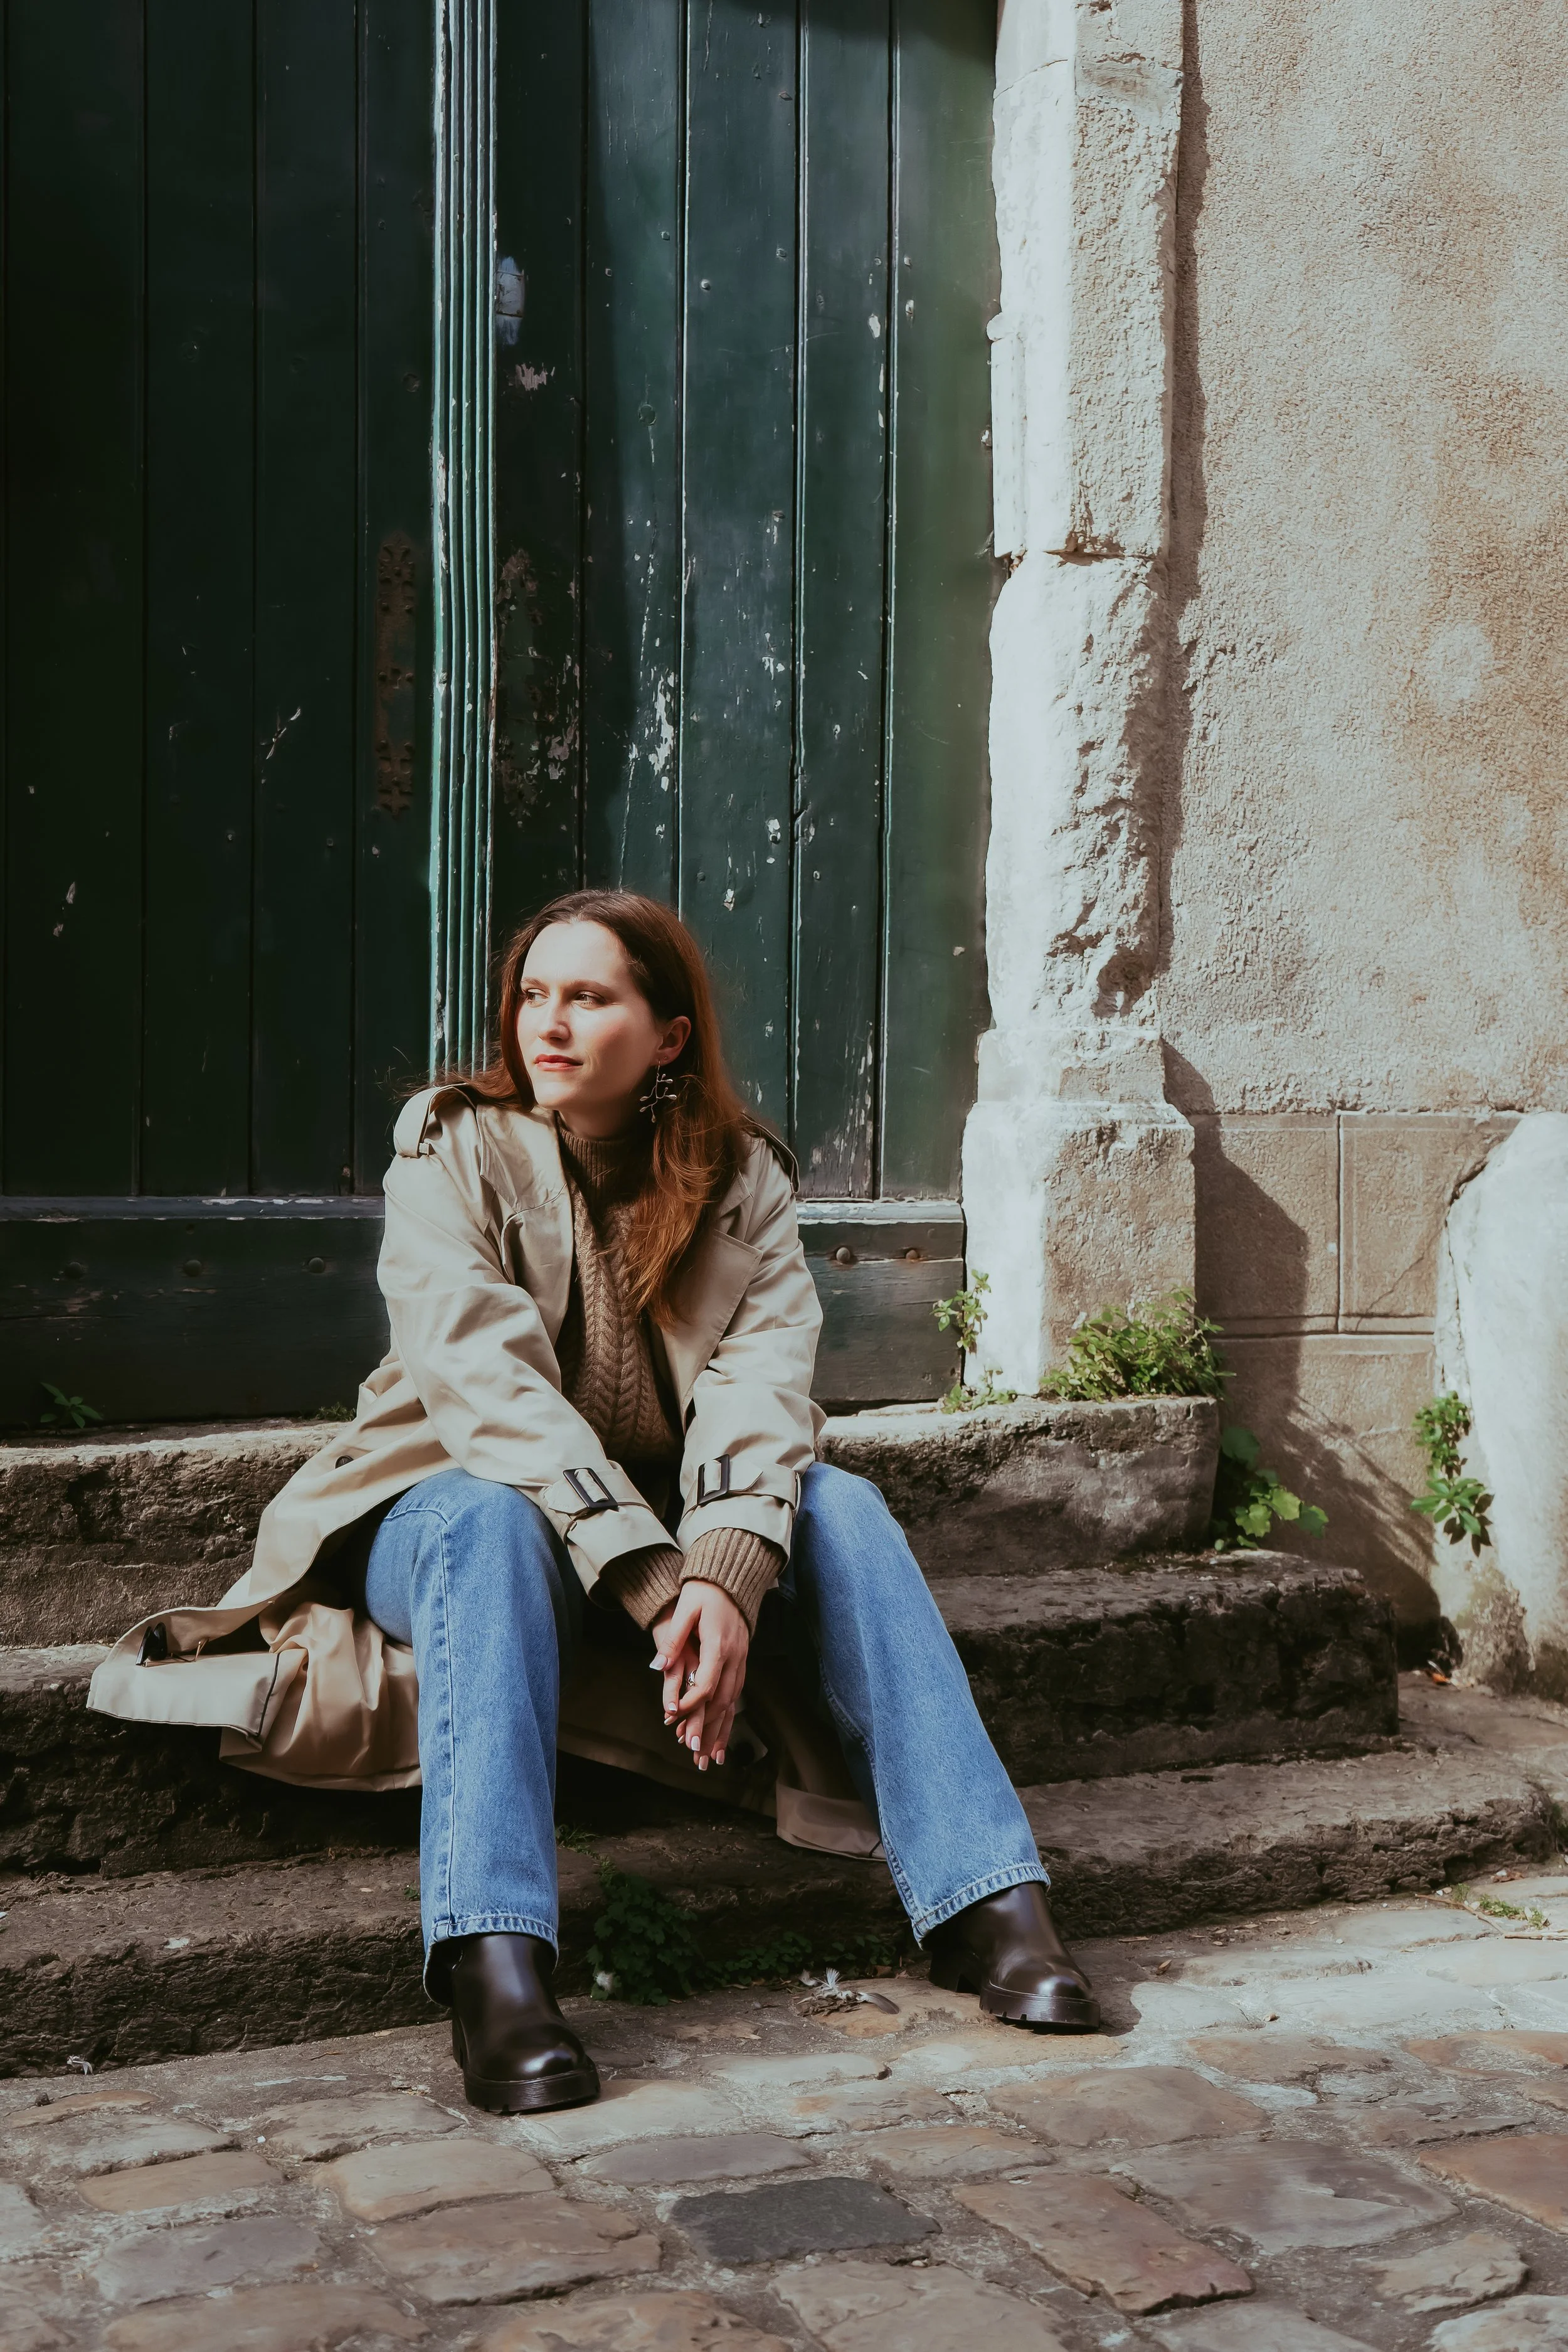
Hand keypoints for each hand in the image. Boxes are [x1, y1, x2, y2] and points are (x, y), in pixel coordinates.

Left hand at [650, 1581, 749, 1770]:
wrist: (731, 1577)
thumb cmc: (704, 1592)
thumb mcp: (685, 1610)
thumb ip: (672, 1640)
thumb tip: (658, 1666)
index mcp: (718, 1646)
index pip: (706, 1684)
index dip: (691, 1705)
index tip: (674, 1719)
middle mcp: (734, 1657)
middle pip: (722, 1701)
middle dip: (708, 1729)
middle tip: (696, 1754)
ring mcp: (741, 1659)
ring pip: (733, 1701)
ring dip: (721, 1729)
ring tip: (711, 1756)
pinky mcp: (742, 1659)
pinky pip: (737, 1693)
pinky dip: (729, 1715)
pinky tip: (723, 1731)